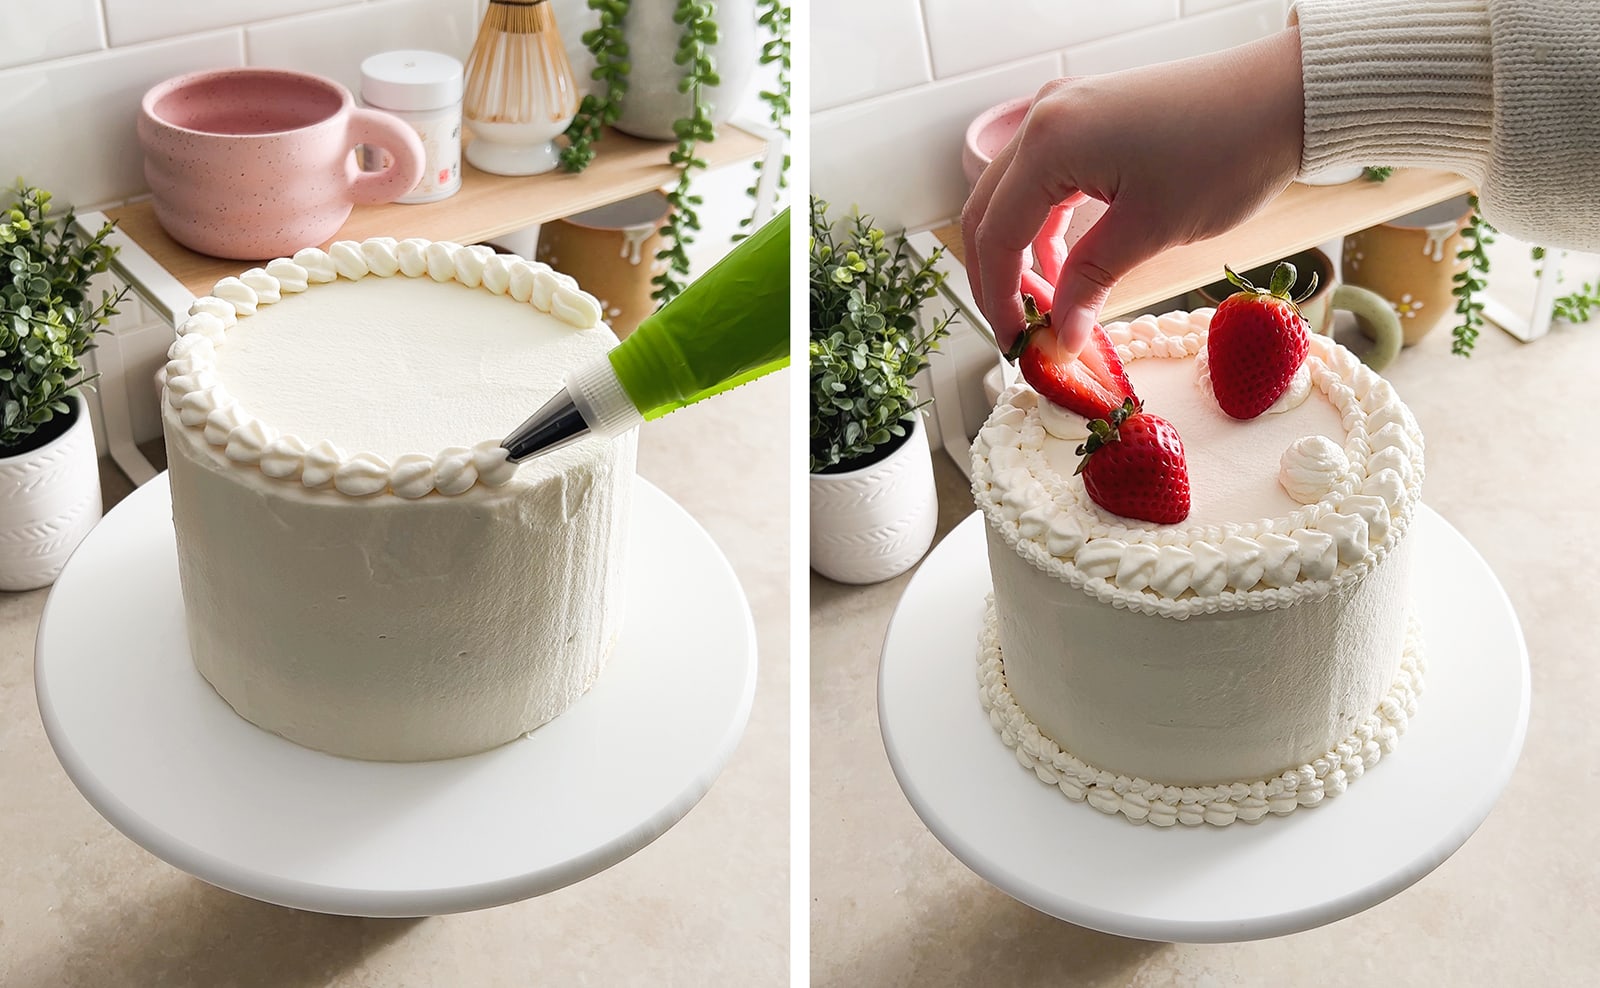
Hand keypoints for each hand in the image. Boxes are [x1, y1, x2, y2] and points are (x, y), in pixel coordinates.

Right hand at [961, 28, 1304, 356]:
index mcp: (1049, 143)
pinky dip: (1047, 226)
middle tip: (1020, 331)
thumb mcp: (1150, 229)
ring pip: (1012, 196)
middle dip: (998, 278)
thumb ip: (1090, 282)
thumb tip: (1060, 338)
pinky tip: (1069, 265)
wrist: (1285, 98)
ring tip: (1048, 304)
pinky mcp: (1086, 116)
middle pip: (988, 212)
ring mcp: (1063, 111)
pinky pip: (1044, 179)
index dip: (999, 298)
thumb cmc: (1225, 154)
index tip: (1017, 346)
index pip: (996, 234)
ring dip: (1021, 253)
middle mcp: (1042, 118)